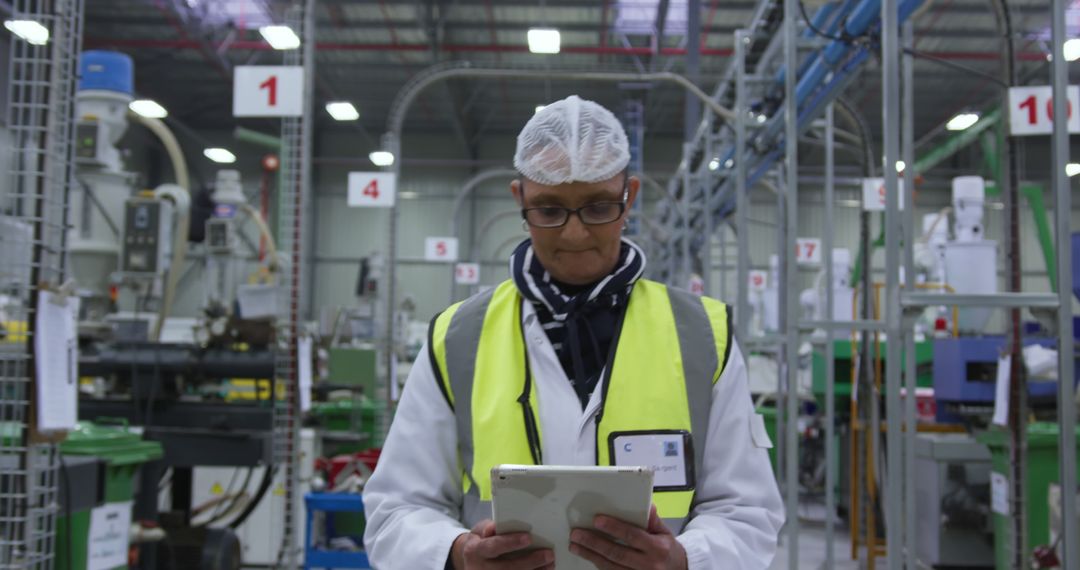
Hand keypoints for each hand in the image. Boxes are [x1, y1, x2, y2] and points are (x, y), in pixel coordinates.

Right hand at [450, 519, 553, 569]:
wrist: (470, 561)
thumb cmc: (480, 542)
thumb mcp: (479, 531)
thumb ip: (488, 528)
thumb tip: (494, 527)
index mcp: (475, 551)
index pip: (493, 547)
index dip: (510, 542)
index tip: (528, 538)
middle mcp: (481, 568)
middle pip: (507, 567)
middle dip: (530, 561)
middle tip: (548, 554)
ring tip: (550, 563)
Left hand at [569, 504, 687, 569]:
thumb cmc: (669, 550)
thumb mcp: (665, 533)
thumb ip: (653, 520)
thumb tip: (647, 505)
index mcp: (657, 549)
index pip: (632, 536)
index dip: (614, 528)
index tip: (597, 520)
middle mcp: (648, 565)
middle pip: (616, 553)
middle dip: (594, 543)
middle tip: (576, 534)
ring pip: (611, 567)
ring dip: (591, 556)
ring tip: (575, 546)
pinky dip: (599, 565)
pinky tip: (588, 557)